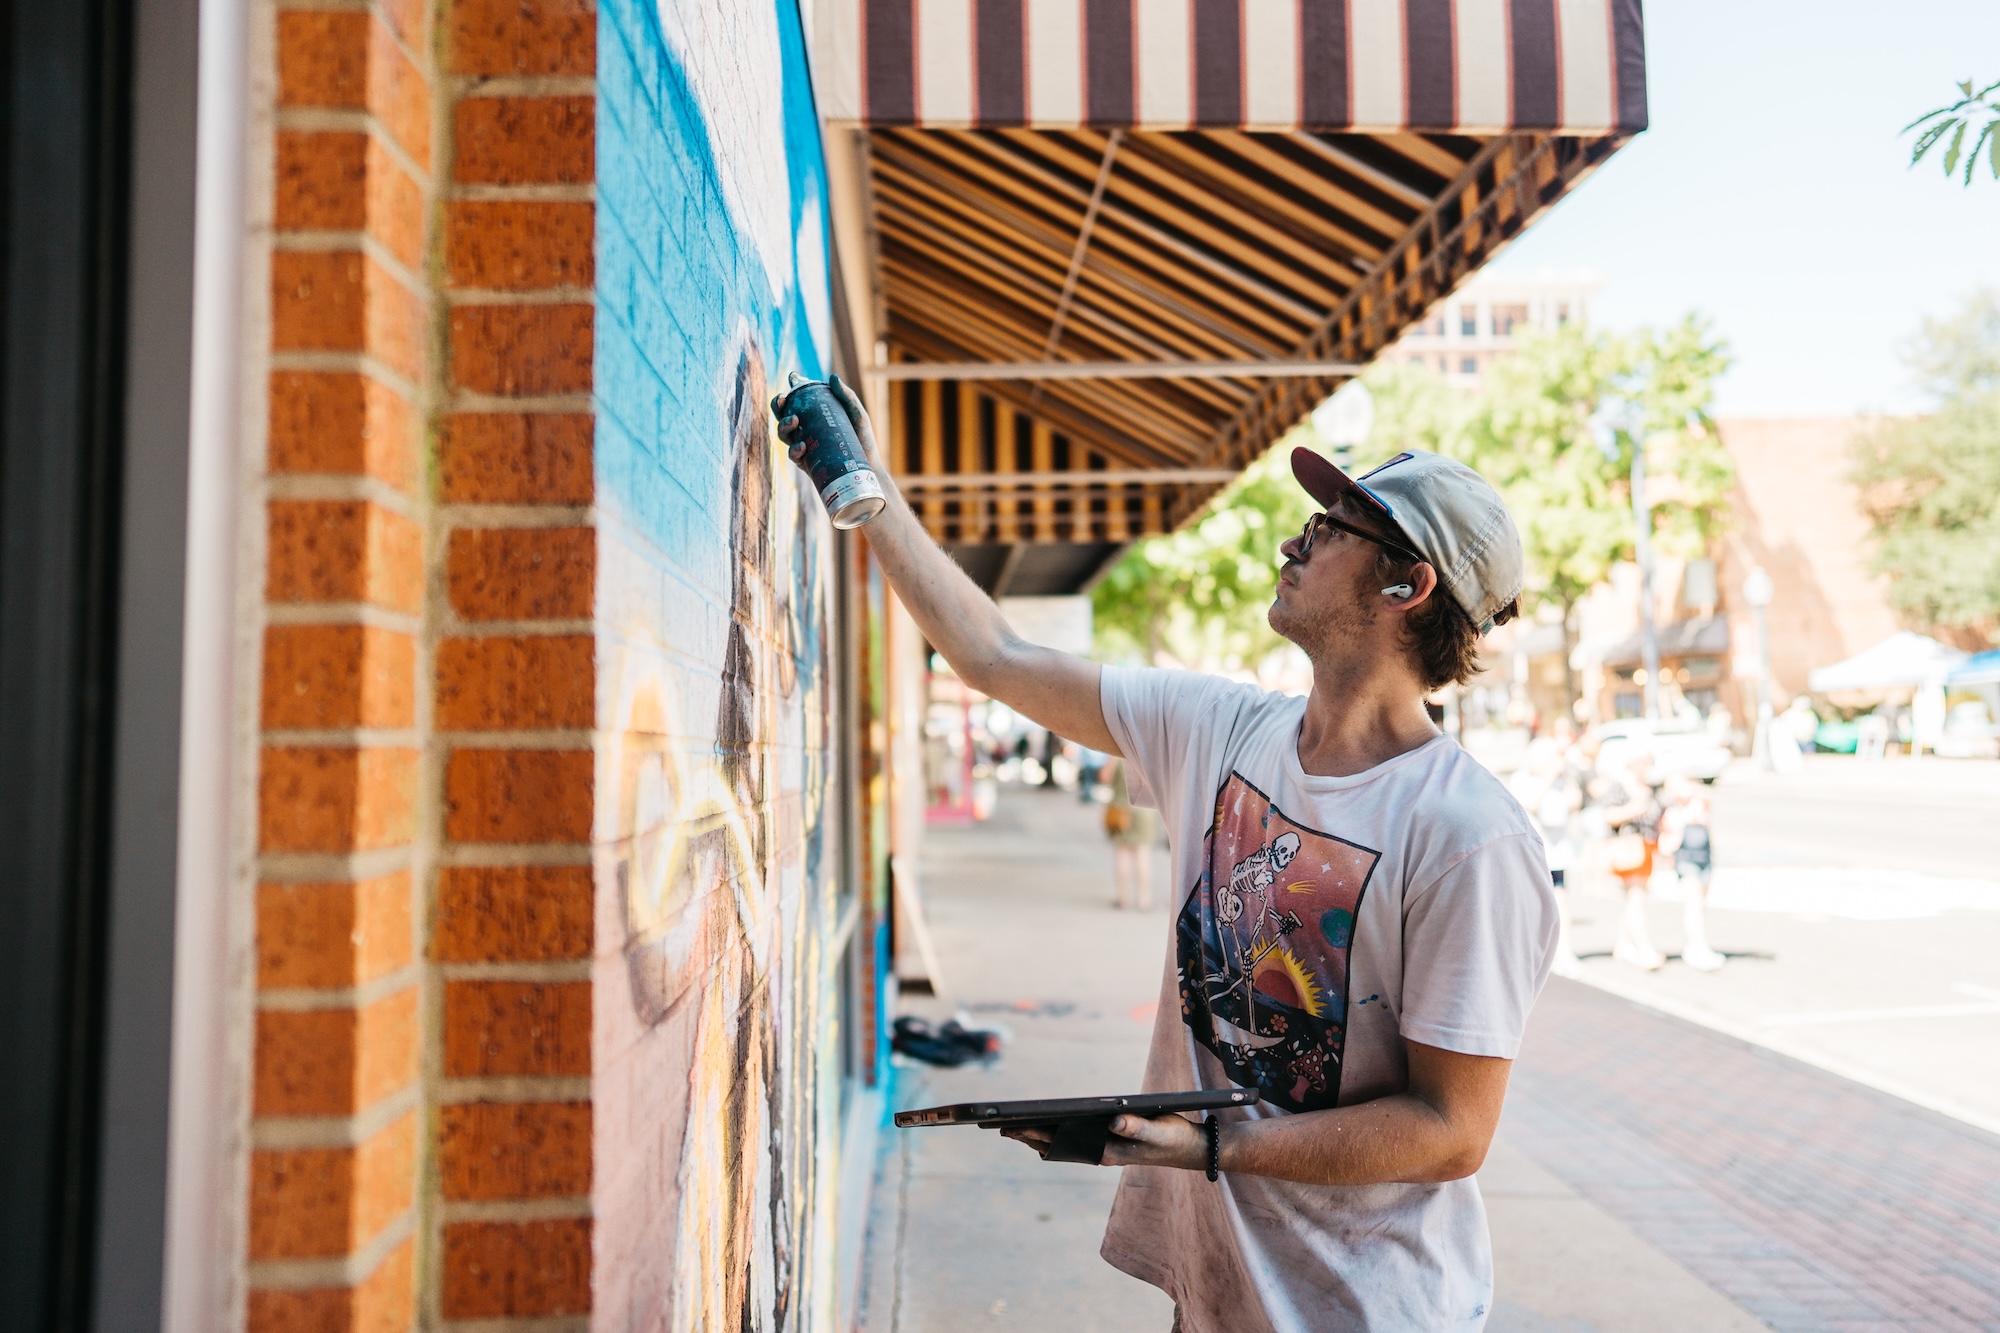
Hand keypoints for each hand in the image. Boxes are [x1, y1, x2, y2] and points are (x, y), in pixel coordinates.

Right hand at [773, 372, 881, 469]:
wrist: (867, 467)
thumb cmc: (862, 439)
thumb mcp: (857, 415)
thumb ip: (847, 396)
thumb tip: (832, 377)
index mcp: (813, 416)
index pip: (795, 402)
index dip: (786, 393)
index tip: (789, 383)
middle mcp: (805, 430)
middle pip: (782, 416)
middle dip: (777, 406)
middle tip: (783, 400)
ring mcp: (804, 446)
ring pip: (783, 434)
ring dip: (783, 425)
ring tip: (794, 420)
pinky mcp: (806, 463)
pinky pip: (793, 455)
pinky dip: (794, 450)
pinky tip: (802, 446)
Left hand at [998, 1114, 1207, 1171]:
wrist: (1190, 1149)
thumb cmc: (1174, 1137)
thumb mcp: (1160, 1130)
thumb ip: (1138, 1126)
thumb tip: (1114, 1122)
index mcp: (1108, 1150)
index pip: (1064, 1142)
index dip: (1038, 1134)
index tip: (1014, 1128)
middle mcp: (1102, 1153)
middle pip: (1059, 1145)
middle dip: (1029, 1136)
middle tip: (1000, 1129)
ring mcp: (1104, 1151)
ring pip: (1064, 1146)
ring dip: (1039, 1138)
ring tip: (1013, 1130)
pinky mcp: (1108, 1146)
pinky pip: (1075, 1144)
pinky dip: (1056, 1137)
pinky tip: (1045, 1133)